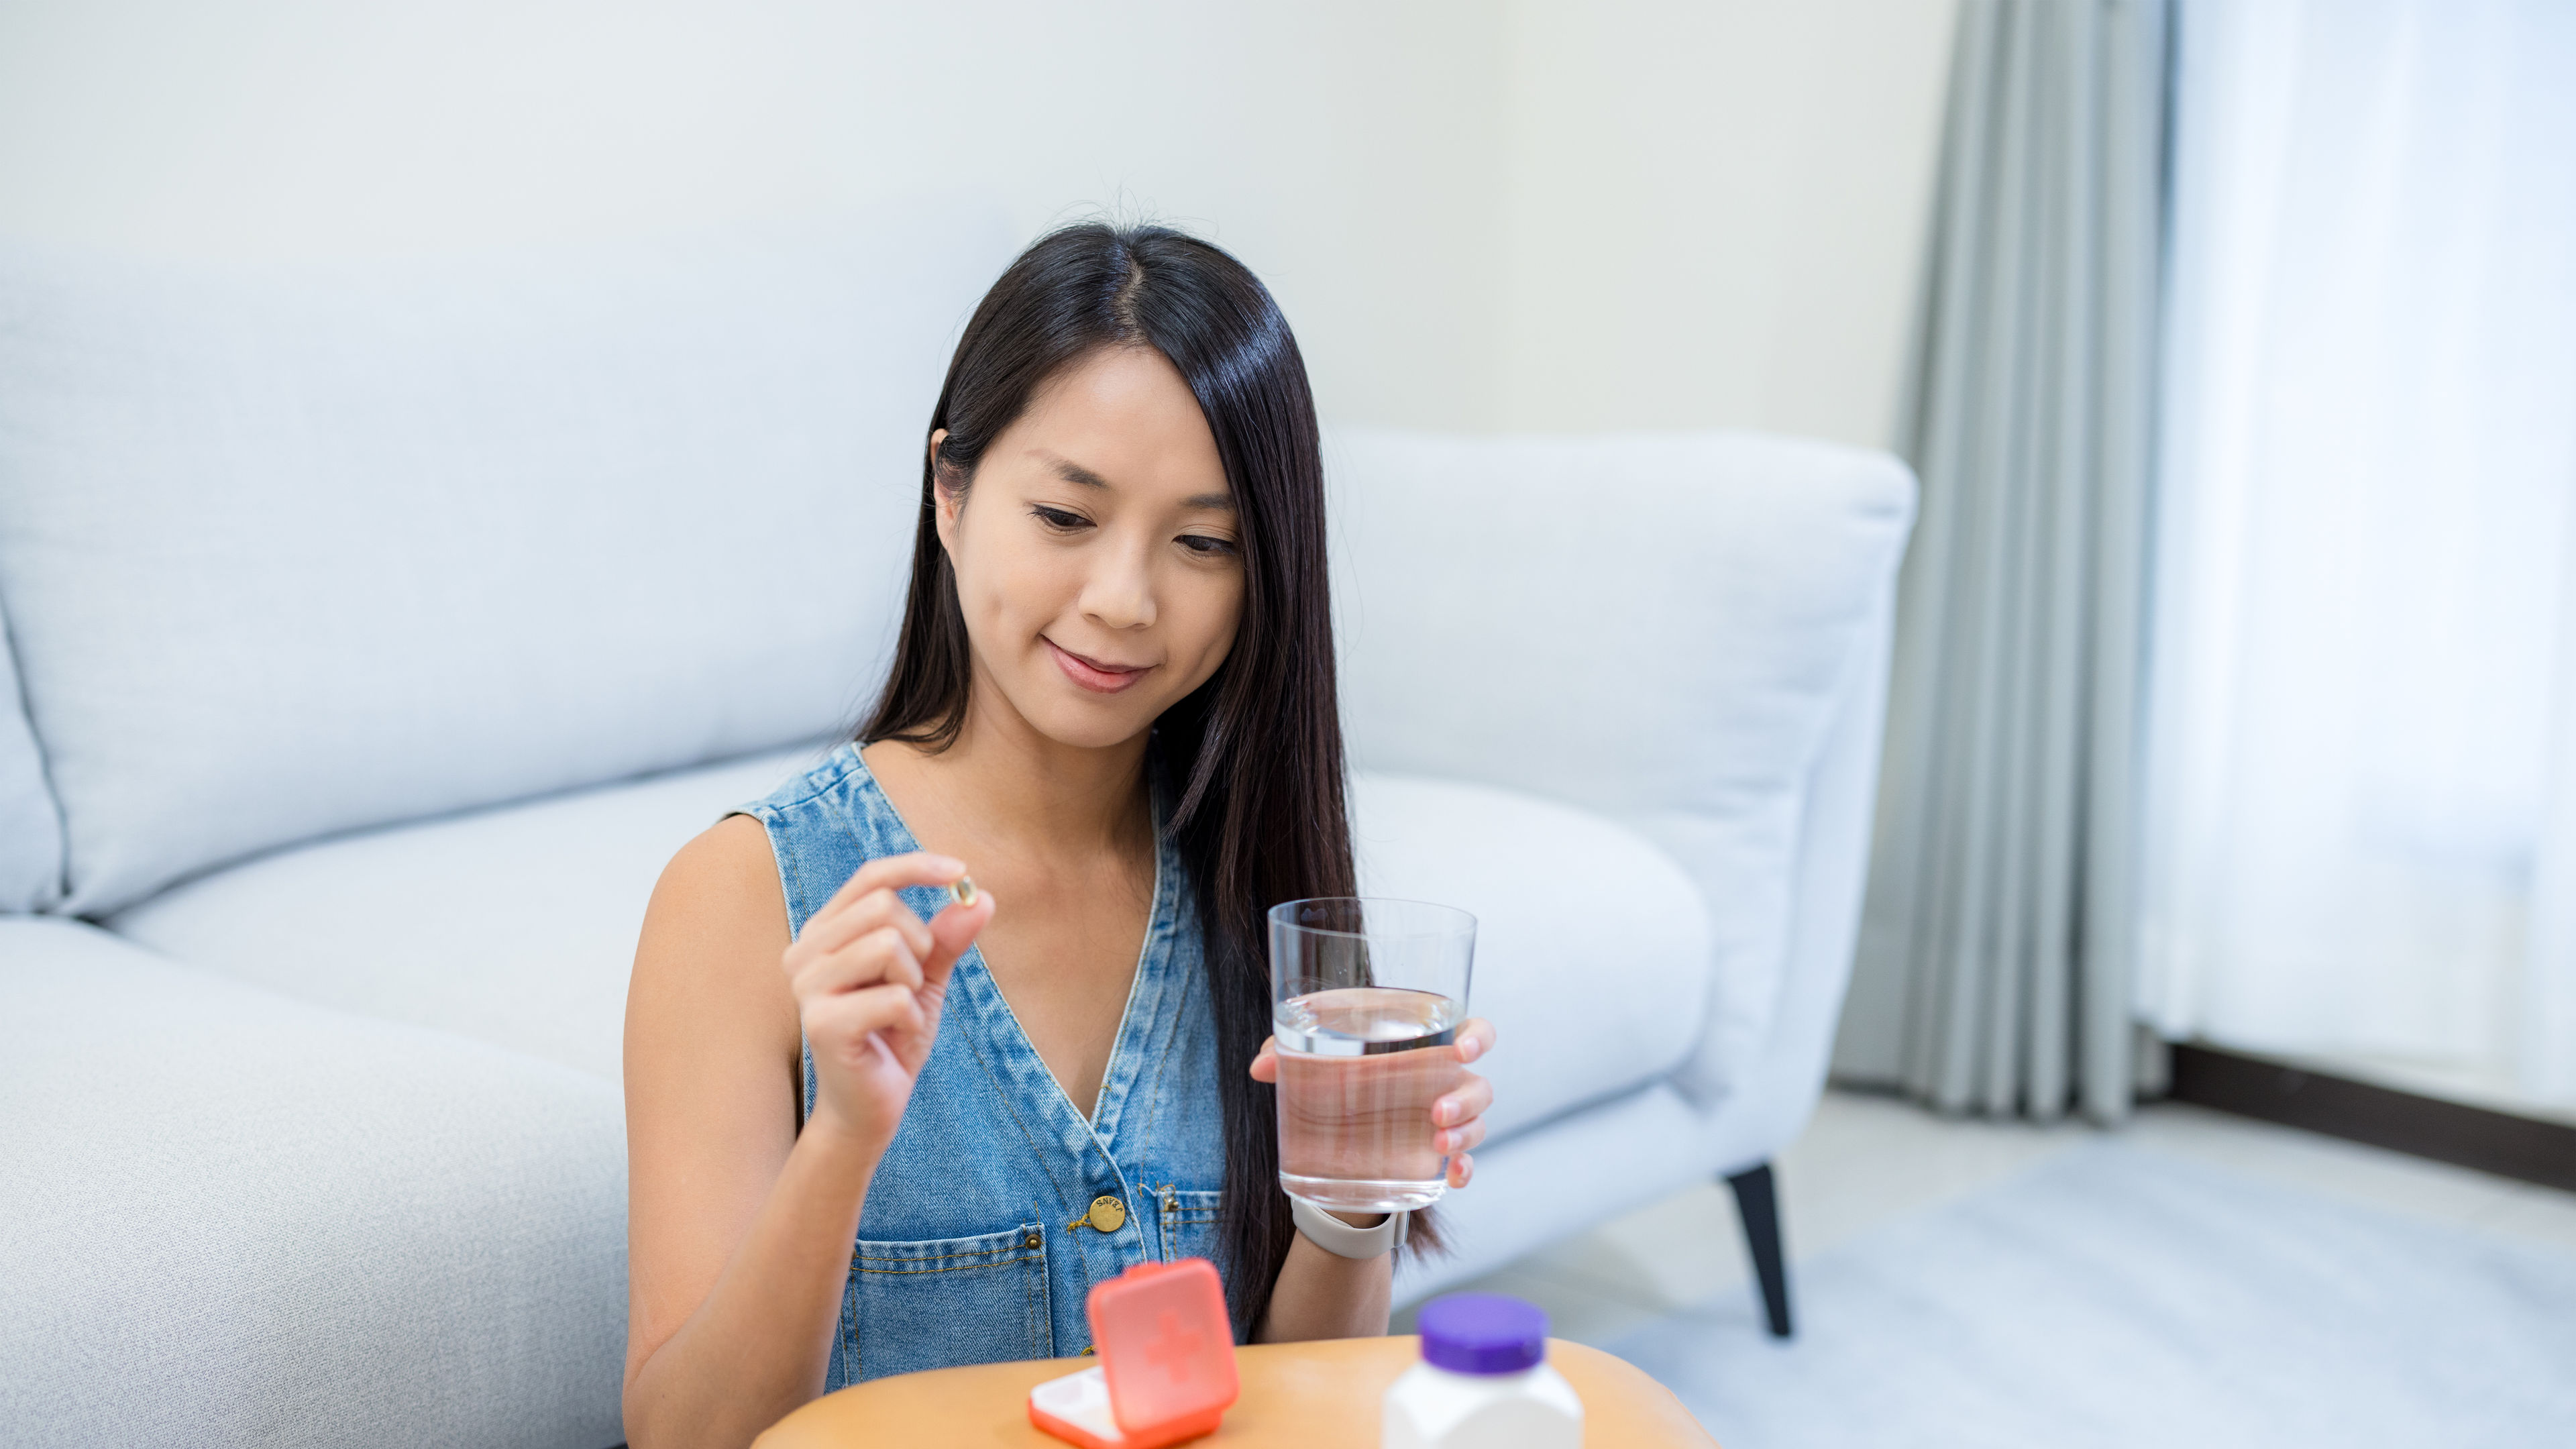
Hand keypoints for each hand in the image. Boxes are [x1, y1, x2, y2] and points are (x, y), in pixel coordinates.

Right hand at [782, 852, 991, 1153]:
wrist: (870, 1107)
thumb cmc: (893, 1037)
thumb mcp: (925, 979)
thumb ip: (947, 939)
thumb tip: (982, 898)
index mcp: (824, 932)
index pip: (870, 877)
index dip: (916, 866)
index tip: (961, 871)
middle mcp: (805, 952)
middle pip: (883, 906)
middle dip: (920, 944)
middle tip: (911, 985)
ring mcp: (807, 987)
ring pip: (887, 944)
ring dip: (912, 981)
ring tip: (900, 1012)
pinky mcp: (821, 1022)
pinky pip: (894, 995)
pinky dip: (911, 1017)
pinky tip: (896, 1036)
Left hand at [1251, 1017, 1495, 1190]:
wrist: (1334, 1130)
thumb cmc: (1337, 1069)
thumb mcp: (1314, 1055)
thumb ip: (1287, 1051)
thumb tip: (1261, 1066)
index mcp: (1425, 1044)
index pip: (1474, 1033)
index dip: (1478, 1039)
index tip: (1462, 1050)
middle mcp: (1443, 1081)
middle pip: (1480, 1085)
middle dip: (1465, 1099)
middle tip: (1435, 1113)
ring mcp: (1444, 1120)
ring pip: (1477, 1124)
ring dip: (1464, 1134)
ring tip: (1436, 1144)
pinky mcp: (1436, 1156)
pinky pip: (1465, 1163)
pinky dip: (1465, 1169)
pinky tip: (1453, 1177)